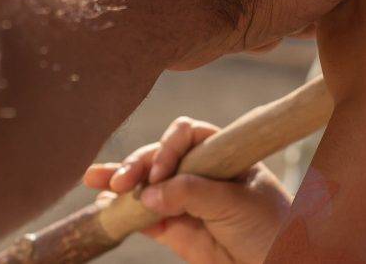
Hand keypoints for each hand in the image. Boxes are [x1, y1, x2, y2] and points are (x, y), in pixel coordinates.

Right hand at [84, 117, 289, 263]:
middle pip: (160, 157)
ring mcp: (186, 199)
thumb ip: (193, 194)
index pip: (187, 135)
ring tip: (94, 181)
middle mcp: (202, 171)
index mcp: (224, 153)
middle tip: (119, 181)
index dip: (168, 148)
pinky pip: (144, 216)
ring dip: (121, 182)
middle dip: (138, 164)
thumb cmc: (271, 226)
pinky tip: (104, 206)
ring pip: (147, 185)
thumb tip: (150, 192)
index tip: (161, 173)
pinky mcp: (175, 229)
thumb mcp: (235, 204)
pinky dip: (124, 211)